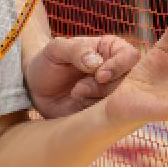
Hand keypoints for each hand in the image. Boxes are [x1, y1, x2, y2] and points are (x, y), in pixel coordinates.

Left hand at [25, 33, 141, 119]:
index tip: (99, 75)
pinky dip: (92, 111)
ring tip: (76, 93)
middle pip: (130, 81)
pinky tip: (77, 103)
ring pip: (121, 100)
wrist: (36, 88)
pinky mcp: (105, 112)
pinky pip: (110, 116)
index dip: (118, 66)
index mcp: (110, 50)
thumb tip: (96, 62)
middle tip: (81, 88)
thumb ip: (75, 50)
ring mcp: (112, 93)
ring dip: (96, 99)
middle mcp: (117, 72)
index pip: (130, 56)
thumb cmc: (48, 62)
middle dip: (105, 87)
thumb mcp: (56, 50)